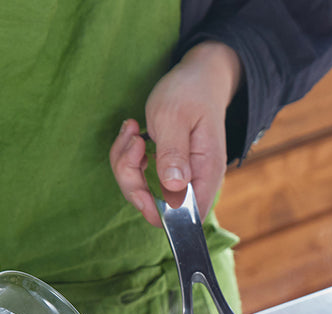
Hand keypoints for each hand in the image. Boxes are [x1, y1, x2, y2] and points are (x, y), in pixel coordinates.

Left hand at [110, 41, 241, 226]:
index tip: (138, 179)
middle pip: (156, 208)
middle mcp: (194, 182)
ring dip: (127, 163)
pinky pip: (138, 177)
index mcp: (205, 174)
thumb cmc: (190, 93)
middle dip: (132, 178)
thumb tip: (174, 187)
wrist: (199, 78)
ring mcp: (179, 178)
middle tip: (134, 141)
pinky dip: (128, 157)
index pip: (184, 217)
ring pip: (141, 192)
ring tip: (133, 130)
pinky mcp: (165, 170)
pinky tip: (134, 132)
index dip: (155, 210)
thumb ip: (173, 153)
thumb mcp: (175, 117)